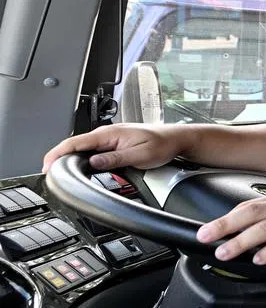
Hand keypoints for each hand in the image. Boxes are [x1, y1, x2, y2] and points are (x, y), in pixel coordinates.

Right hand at [42, 124, 186, 173]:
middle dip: (60, 157)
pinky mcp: (114, 143)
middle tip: (51, 174)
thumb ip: (115, 159)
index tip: (48, 165)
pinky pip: (93, 150)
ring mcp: (110, 138)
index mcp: (110, 133)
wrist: (176, 139)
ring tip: (60, 172)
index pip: (76, 142)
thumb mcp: (139, 156)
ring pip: (83, 148)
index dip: (58, 153)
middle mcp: (107, 133)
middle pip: (75, 145)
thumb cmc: (162, 144)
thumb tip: (93, 162)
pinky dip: (83, 158)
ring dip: (71, 158)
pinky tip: (80, 166)